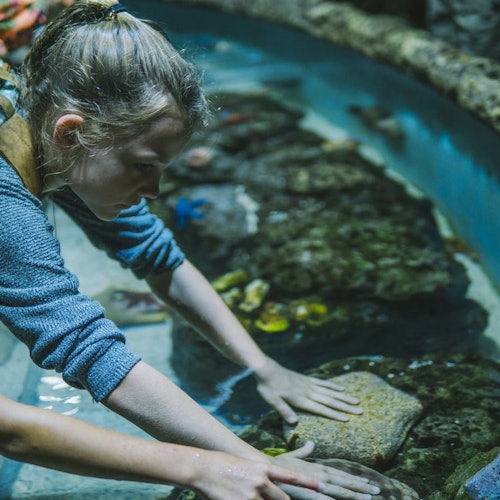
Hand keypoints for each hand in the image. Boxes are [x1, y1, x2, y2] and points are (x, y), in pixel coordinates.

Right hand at [190, 449, 324, 499]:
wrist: (203, 468)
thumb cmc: (223, 463)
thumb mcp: (247, 464)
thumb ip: (262, 474)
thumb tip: (270, 482)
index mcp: (263, 468)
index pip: (291, 476)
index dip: (309, 482)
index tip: (324, 486)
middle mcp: (261, 482)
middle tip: (274, 499)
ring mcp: (252, 496)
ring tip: (251, 495)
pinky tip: (244, 499)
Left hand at [253, 358, 362, 423]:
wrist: (266, 369)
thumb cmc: (268, 387)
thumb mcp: (272, 401)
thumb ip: (283, 410)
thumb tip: (293, 423)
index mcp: (300, 399)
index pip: (321, 408)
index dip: (335, 414)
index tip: (348, 418)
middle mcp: (308, 391)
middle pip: (330, 400)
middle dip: (346, 407)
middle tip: (360, 411)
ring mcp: (309, 384)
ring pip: (330, 391)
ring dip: (344, 397)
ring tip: (356, 400)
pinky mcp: (307, 378)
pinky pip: (323, 383)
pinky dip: (333, 386)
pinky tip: (342, 388)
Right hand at [272, 442, 380, 498]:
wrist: (264, 469)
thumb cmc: (277, 465)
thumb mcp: (293, 456)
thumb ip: (304, 451)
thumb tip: (311, 443)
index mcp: (316, 467)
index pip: (340, 473)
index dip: (355, 479)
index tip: (368, 481)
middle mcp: (319, 474)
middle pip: (344, 481)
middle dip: (361, 487)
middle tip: (378, 490)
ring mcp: (315, 483)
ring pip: (340, 490)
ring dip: (355, 494)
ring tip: (370, 498)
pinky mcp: (308, 492)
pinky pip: (325, 499)